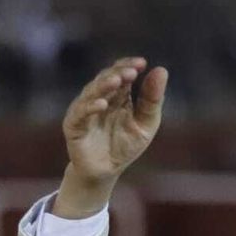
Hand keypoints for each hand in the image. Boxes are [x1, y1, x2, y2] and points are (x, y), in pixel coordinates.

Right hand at [53, 57, 168, 217]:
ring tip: (117, 81)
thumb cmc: (126, 146)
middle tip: (132, 71)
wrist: (106, 172)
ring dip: (104, 85)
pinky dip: (90, 107)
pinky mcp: (73, 126)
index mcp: (118, 95)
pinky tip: (102, 104)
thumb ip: (152, 99)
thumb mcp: (146, 123)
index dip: (129, 66)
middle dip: (118, 73)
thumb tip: (161, 70)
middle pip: (106, 79)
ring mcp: (85, 110)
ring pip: (91, 92)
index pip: (121, 73)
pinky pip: (80, 114)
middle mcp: (99, 98)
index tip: (142, 63)